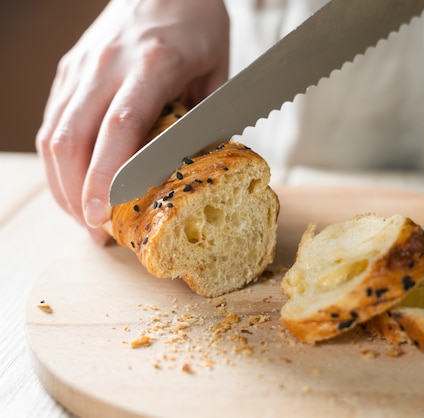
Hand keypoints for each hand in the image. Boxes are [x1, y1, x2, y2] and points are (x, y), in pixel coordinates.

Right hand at [36, 0, 229, 243]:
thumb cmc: (197, 27)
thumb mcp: (218, 72)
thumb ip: (206, 121)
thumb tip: (197, 171)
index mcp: (153, 63)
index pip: (120, 126)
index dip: (107, 175)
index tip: (103, 215)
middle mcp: (107, 64)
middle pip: (74, 137)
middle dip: (78, 194)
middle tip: (97, 232)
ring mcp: (81, 66)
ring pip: (54, 134)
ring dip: (63, 183)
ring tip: (84, 218)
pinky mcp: (68, 69)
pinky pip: (53, 121)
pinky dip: (59, 161)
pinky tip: (73, 184)